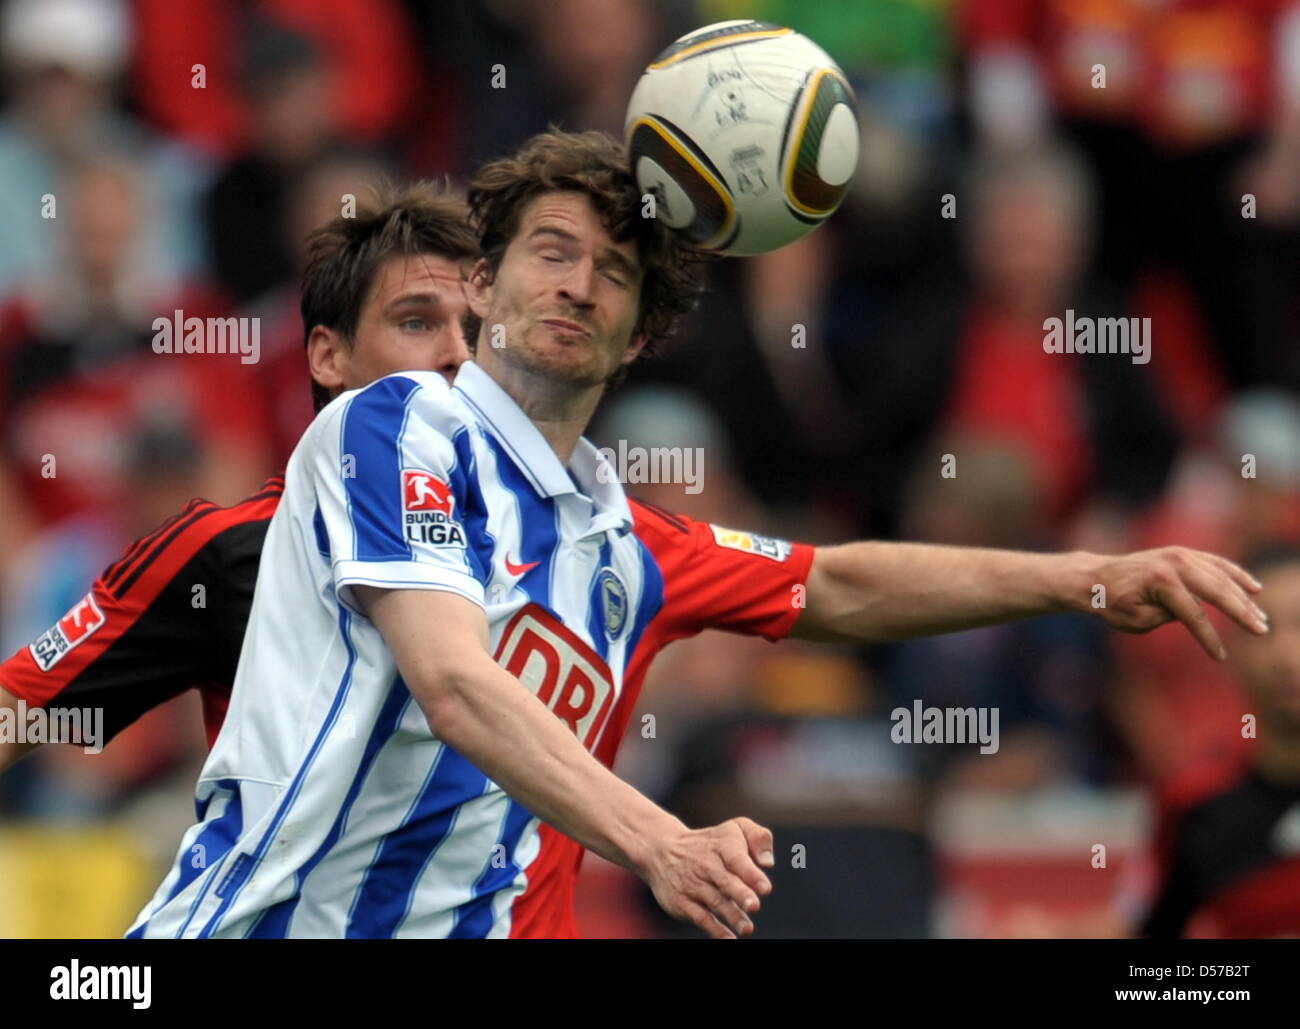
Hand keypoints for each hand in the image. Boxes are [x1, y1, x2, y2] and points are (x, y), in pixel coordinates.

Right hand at [639, 816, 774, 938]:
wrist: (661, 849)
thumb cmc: (711, 843)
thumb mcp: (735, 828)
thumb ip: (758, 838)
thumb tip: (768, 863)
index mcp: (723, 846)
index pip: (737, 859)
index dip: (751, 873)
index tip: (765, 888)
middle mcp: (707, 865)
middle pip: (725, 880)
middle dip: (741, 893)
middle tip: (755, 906)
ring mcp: (693, 885)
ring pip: (715, 901)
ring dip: (731, 915)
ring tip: (747, 928)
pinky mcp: (683, 902)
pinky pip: (700, 917)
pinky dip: (714, 929)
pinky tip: (728, 938)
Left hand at [1076, 547, 1267, 659]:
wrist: (1094, 577)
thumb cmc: (1110, 603)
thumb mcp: (1136, 621)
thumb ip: (1169, 617)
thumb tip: (1197, 612)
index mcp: (1160, 581)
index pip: (1194, 615)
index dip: (1209, 638)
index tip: (1220, 657)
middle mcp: (1173, 563)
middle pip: (1217, 591)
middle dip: (1241, 613)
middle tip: (1261, 631)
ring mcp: (1178, 554)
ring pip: (1221, 576)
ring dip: (1243, 596)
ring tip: (1260, 616)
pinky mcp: (1181, 553)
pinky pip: (1215, 563)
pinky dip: (1235, 574)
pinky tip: (1253, 588)